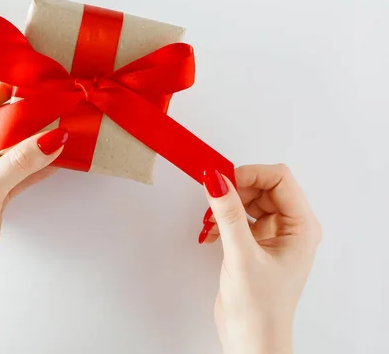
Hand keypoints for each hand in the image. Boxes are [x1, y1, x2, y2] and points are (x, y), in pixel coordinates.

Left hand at [0, 82, 66, 286]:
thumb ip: (21, 161)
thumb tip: (55, 136)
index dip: (2, 89)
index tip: (32, 79)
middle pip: (0, 125)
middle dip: (27, 114)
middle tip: (57, 101)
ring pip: (15, 149)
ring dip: (37, 141)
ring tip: (65, 126)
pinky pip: (23, 173)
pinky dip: (40, 166)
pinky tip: (60, 158)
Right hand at [198, 165, 321, 353]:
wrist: (251, 339)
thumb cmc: (260, 308)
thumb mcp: (242, 255)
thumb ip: (228, 214)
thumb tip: (216, 180)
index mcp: (302, 227)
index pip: (279, 179)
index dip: (250, 174)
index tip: (222, 180)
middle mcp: (290, 228)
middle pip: (262, 187)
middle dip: (234, 191)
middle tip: (212, 203)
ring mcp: (273, 235)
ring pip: (248, 200)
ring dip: (225, 206)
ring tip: (210, 223)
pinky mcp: (255, 243)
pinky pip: (239, 217)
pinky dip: (222, 220)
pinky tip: (211, 233)